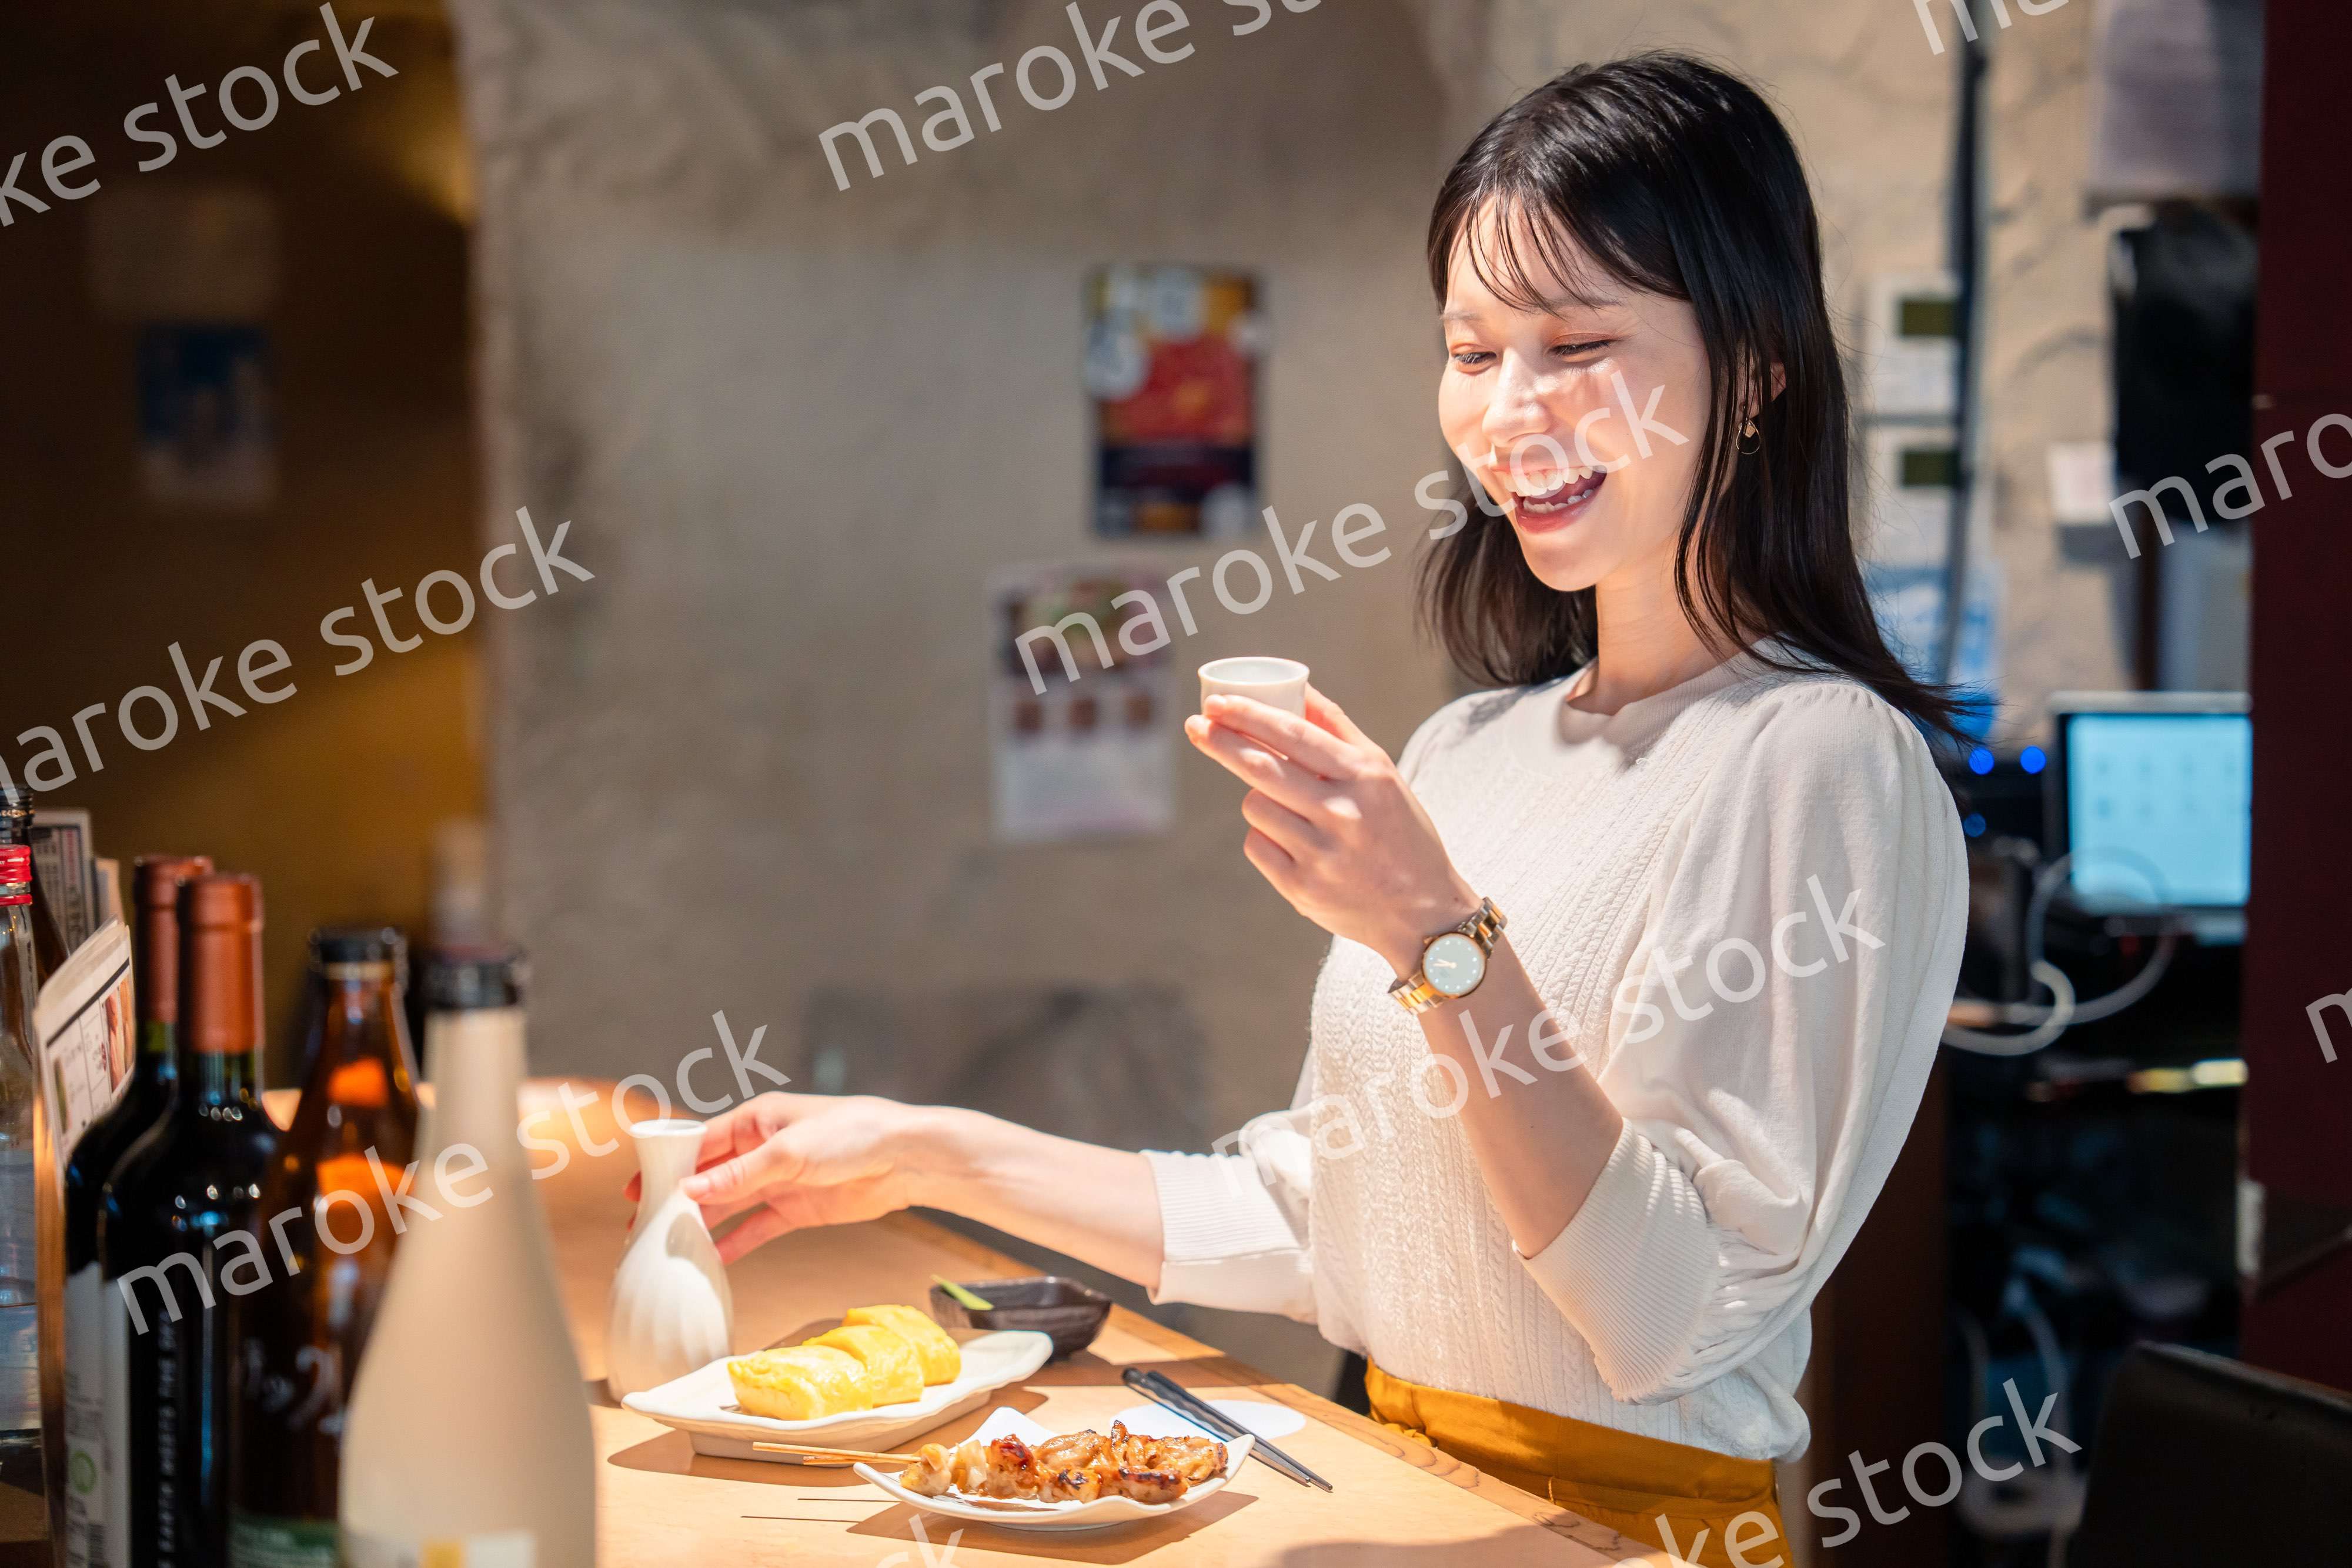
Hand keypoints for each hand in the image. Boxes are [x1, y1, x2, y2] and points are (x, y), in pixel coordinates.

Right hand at [625, 1092, 943, 1262]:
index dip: (669, 1166)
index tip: (637, 1190)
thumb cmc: (853, 1134)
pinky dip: (735, 1244)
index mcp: (757, 1120)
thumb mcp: (789, 1152)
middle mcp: (764, 1150)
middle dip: (678, 1200)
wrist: (906, 1159)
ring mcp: (780, 1181)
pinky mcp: (797, 1209)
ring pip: (730, 1205)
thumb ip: (738, 1174)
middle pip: (711, 1177)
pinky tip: (712, 1261)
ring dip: (702, 1225)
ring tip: (668, 1249)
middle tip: (642, 1228)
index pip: (701, 1142)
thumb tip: (687, 1187)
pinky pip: (757, 1228)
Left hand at [1184, 685, 1479, 975]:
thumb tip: (1297, 687)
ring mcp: (1321, 853)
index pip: (1293, 733)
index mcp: (1365, 776)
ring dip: (1258, 799)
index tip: (1215, 702)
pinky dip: (1265, 837)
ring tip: (1289, 810)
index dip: (1247, 715)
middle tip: (1196, 727)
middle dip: (1221, 742)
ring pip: (1254, 806)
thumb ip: (1339, 731)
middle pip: (1261, 767)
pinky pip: (1257, 845)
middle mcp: (1343, 813)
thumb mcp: (1383, 775)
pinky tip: (1292, 844)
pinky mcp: (1302, 889)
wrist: (1423, 913)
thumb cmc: (1399, 832)